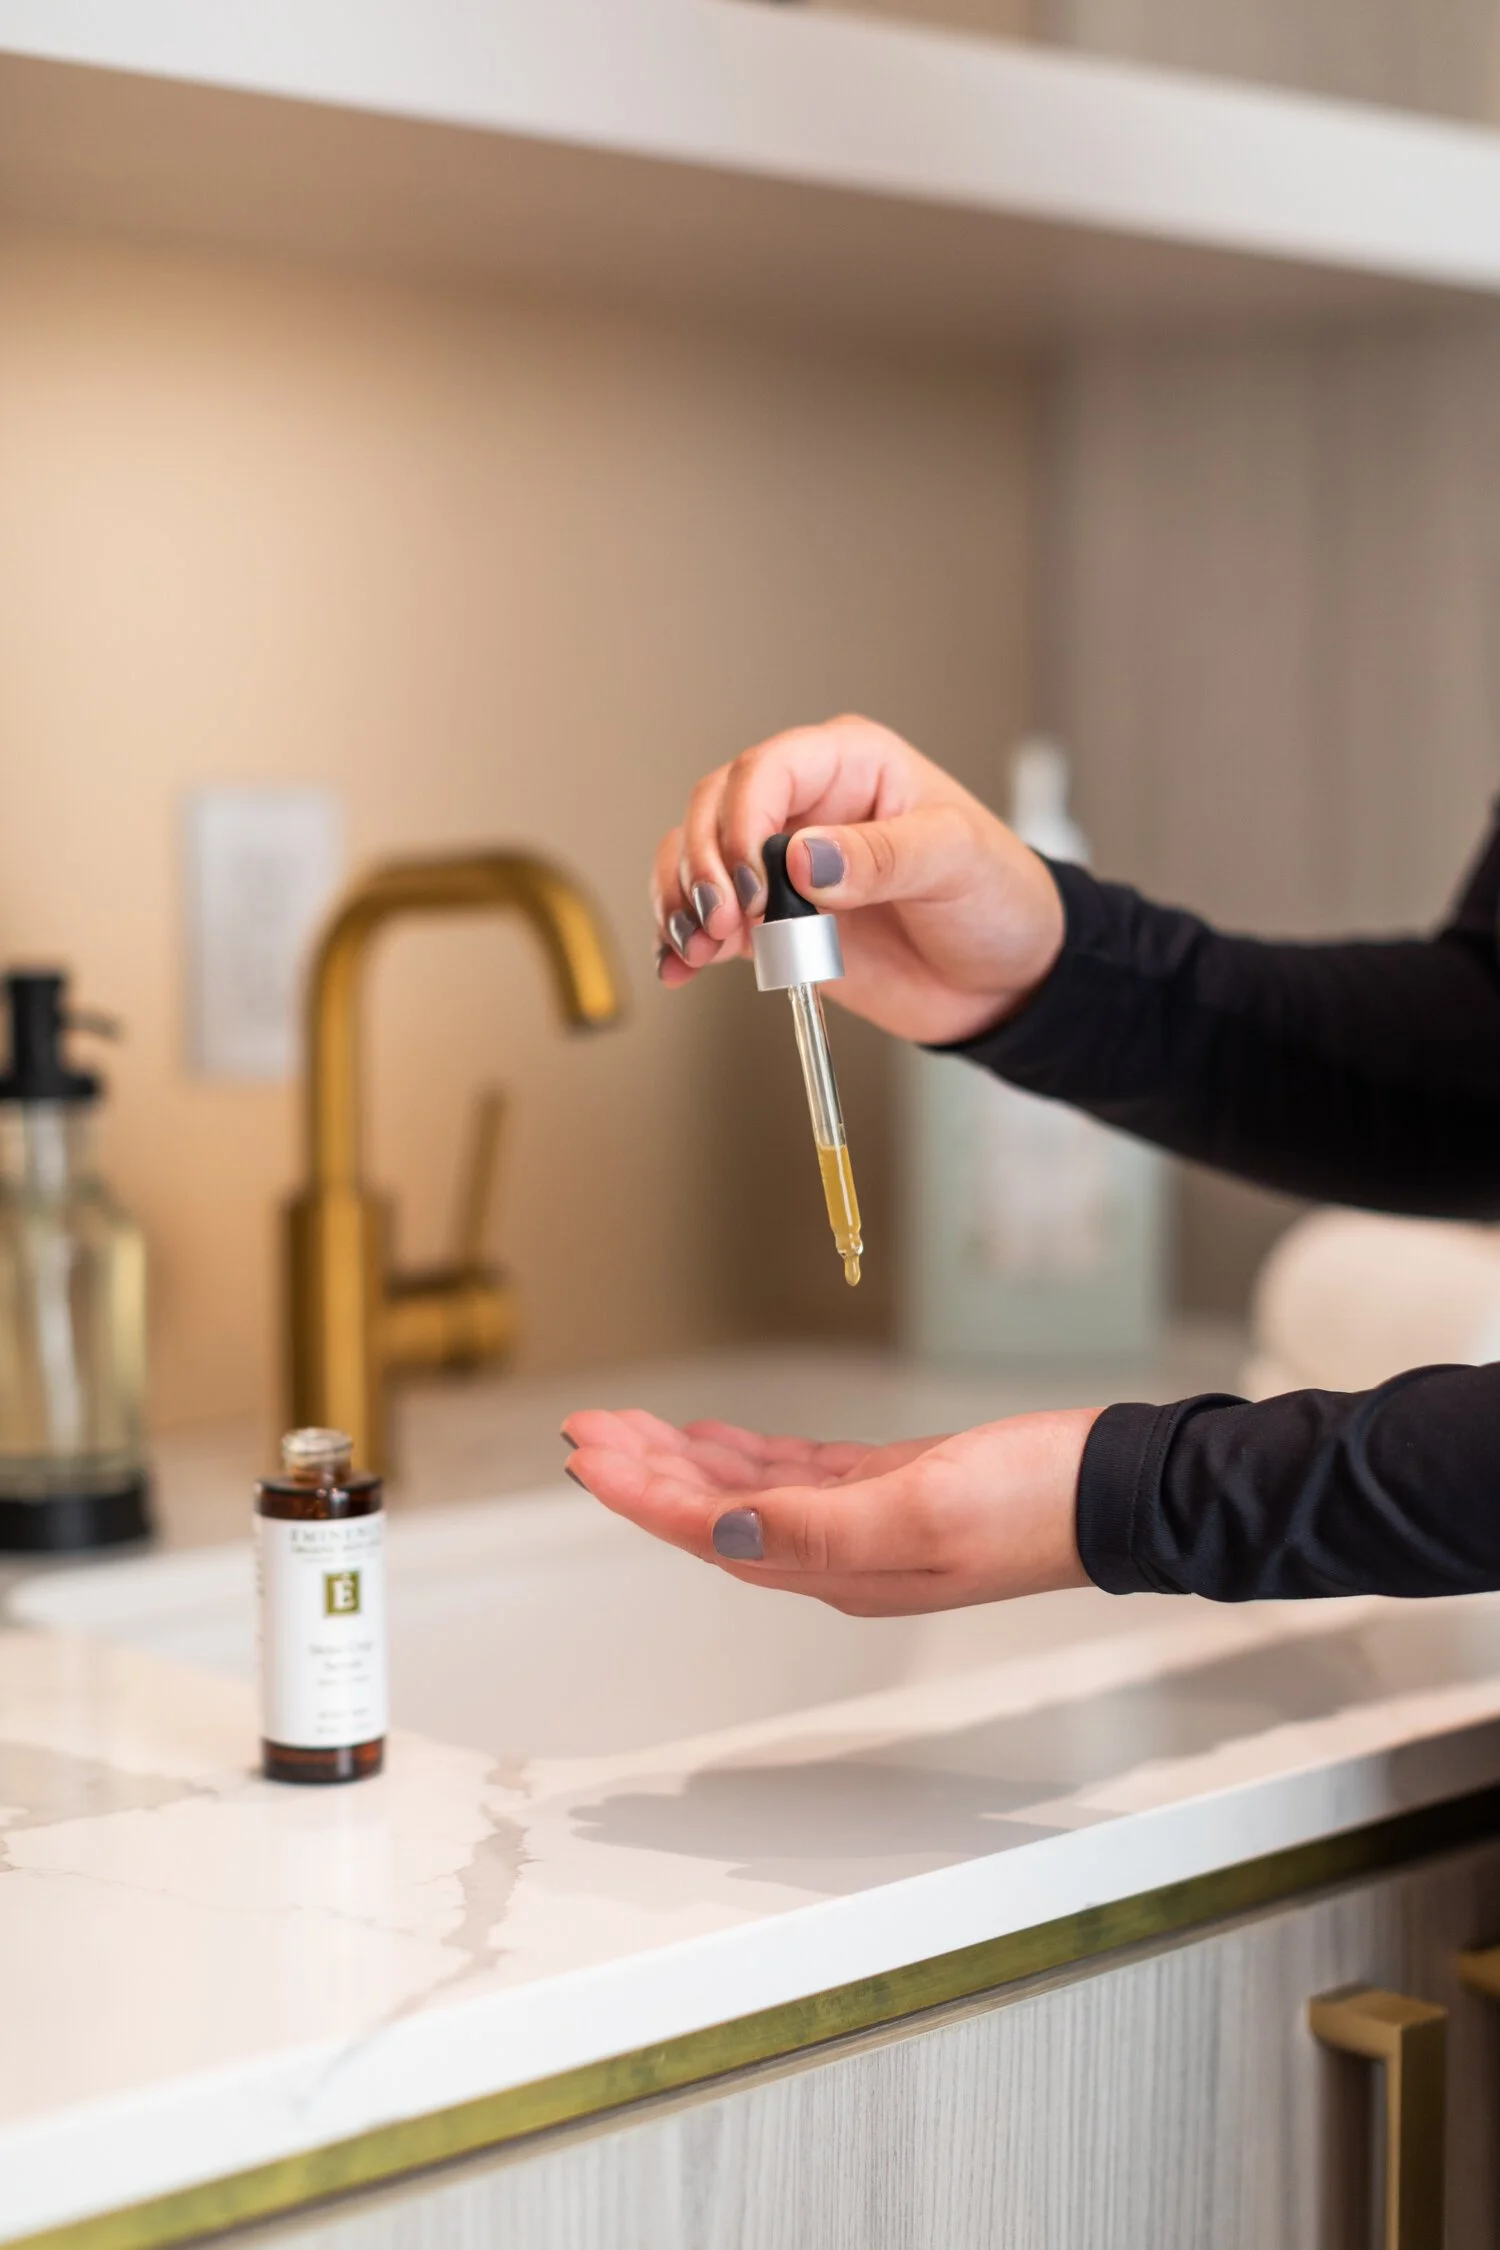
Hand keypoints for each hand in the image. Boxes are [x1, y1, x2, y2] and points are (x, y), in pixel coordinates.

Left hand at [559, 1406, 1098, 1614]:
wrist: (1116, 1491)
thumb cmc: (1035, 1504)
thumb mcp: (921, 1512)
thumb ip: (815, 1529)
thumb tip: (718, 1532)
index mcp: (834, 1566)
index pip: (708, 1530)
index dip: (641, 1494)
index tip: (589, 1455)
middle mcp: (836, 1555)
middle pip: (711, 1514)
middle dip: (644, 1471)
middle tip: (589, 1429)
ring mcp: (862, 1524)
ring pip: (745, 1494)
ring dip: (683, 1462)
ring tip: (629, 1429)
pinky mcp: (889, 1491)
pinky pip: (792, 1477)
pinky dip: (745, 1456)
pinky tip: (714, 1440)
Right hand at [652, 715, 1064, 1044]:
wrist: (1006, 979)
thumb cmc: (999, 898)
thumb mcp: (956, 862)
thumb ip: (882, 856)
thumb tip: (804, 860)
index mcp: (852, 765)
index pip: (766, 771)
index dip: (742, 822)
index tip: (749, 883)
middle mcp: (808, 806)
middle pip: (716, 810)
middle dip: (705, 866)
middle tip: (724, 919)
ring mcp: (783, 864)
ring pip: (697, 859)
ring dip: (683, 903)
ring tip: (695, 947)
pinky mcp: (774, 920)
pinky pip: (709, 917)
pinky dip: (685, 940)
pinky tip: (681, 965)